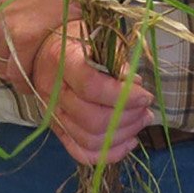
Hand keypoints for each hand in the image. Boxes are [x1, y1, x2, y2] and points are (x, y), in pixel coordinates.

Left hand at [0, 0, 74, 95]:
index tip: (13, 45)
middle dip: (7, 59)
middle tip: (29, 56)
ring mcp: (4, 27)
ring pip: (3, 67)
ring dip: (19, 71)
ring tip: (38, 64)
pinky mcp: (26, 38)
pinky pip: (20, 72)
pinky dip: (30, 77)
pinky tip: (44, 70)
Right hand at [31, 25, 153, 165]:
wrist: (46, 52)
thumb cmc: (78, 41)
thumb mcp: (98, 39)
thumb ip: (116, 61)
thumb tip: (134, 84)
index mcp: (62, 62)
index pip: (90, 86)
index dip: (122, 95)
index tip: (145, 94)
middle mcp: (54, 93)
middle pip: (92, 119)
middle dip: (128, 117)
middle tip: (147, 107)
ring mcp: (54, 116)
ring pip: (90, 139)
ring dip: (124, 134)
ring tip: (143, 119)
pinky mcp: (59, 131)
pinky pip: (82, 153)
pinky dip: (109, 153)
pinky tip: (130, 141)